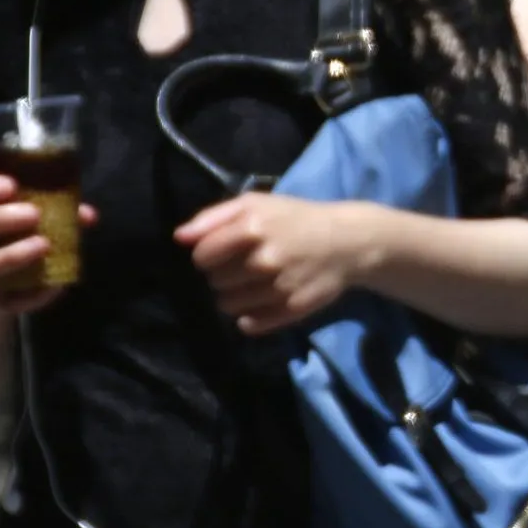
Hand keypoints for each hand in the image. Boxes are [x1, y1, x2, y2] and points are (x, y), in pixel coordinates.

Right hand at [0, 173, 93, 313]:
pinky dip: (32, 294)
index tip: (12, 184)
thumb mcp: (27, 212)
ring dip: (12, 255)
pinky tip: (54, 284)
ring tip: (43, 244)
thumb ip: (55, 208)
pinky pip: (7, 299)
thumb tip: (88, 215)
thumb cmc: (11, 230)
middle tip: (34, 214)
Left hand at [175, 194, 368, 334]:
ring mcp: (278, 288)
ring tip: (255, 282)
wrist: (347, 241)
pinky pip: (249, 324)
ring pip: (228, 305)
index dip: (207, 255)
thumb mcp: (255, 203)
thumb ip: (213, 218)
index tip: (222, 252)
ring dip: (235, 295)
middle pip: (214, 282)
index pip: (202, 257)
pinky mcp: (290, 311)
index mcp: (252, 229)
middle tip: (245, 265)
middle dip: (223, 274)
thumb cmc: (294, 218)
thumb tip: (179, 238)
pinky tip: (263, 300)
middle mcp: (263, 261)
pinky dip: (250, 316)